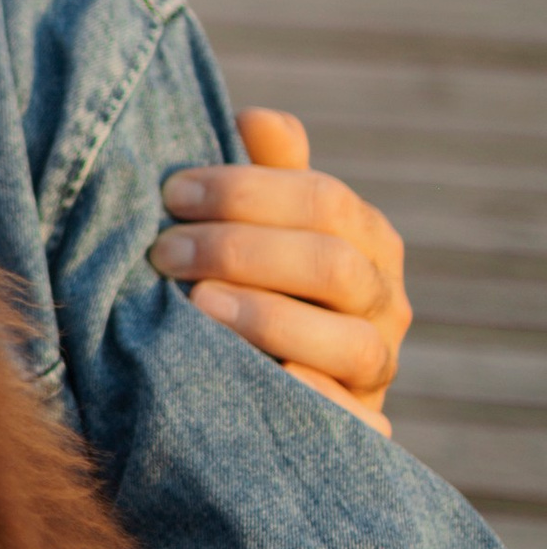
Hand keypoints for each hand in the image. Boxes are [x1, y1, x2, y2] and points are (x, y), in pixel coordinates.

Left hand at [150, 107, 409, 431]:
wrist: (244, 382)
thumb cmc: (242, 279)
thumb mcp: (252, 222)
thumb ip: (261, 172)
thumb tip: (255, 119)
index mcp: (367, 237)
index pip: (324, 200)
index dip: (245, 192)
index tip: (172, 193)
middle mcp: (385, 301)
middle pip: (334, 265)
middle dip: (241, 251)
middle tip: (164, 253)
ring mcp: (377, 368)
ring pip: (351, 343)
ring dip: (270, 320)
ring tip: (196, 306)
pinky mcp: (361, 428)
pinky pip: (352, 422)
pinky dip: (307, 398)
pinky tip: (251, 376)